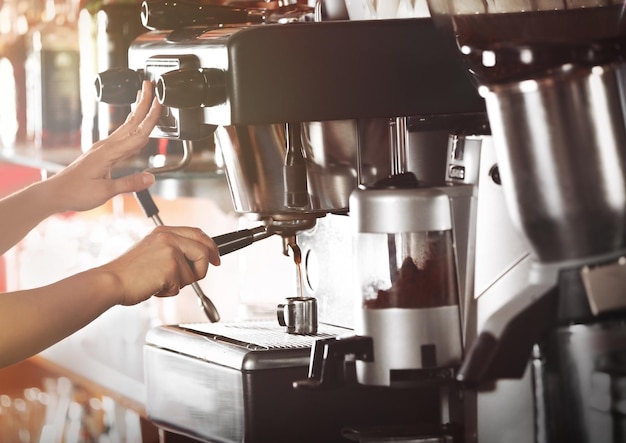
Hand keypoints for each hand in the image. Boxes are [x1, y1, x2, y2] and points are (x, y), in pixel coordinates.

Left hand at [46, 81, 161, 212]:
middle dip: (142, 103)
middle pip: (131, 122)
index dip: (150, 119)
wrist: (56, 193)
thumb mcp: (104, 191)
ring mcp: (104, 149)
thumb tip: (150, 178)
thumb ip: (129, 183)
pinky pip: (122, 136)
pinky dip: (133, 127)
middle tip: (150, 86)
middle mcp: (106, 147)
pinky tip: (136, 127)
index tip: (158, 104)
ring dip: (138, 112)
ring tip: (145, 99)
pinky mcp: (103, 153)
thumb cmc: (76, 192)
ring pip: (126, 127)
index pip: (136, 134)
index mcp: (108, 153)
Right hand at [98, 226, 220, 305]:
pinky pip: (181, 285)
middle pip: (204, 250)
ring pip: (194, 272)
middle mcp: (168, 237)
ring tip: (159, 282)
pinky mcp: (171, 267)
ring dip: (180, 283)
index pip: (198, 233)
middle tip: (198, 275)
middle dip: (203, 267)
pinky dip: (169, 291)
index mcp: (164, 231)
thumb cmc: (128, 272)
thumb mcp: (152, 250)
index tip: (215, 258)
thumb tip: (197, 258)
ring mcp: (170, 251)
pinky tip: (154, 287)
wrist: (111, 281)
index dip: (210, 246)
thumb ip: (173, 249)